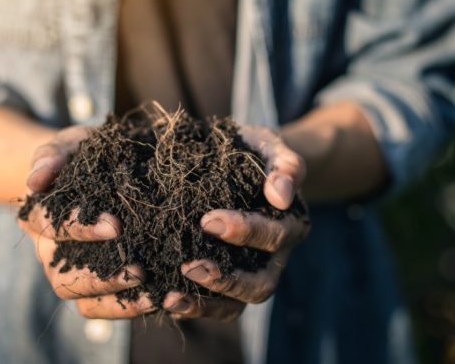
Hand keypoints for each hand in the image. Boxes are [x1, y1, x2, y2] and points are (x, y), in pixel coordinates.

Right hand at [18, 126, 154, 317]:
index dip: (79, 228)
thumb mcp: (71, 144)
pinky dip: (129, 308)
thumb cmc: (85, 155)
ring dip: (116, 296)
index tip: (115, 225)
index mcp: (38, 216)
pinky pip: (102, 308)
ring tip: (151, 290)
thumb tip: (35, 181)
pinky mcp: (95, 288)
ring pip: (81, 298)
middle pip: (61, 275)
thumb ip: (53, 155)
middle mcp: (49, 251)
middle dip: (99, 274)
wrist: (103, 169)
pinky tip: (162, 298)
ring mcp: (71, 273)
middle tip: (137, 267)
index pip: (49, 226)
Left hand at [165, 125, 309, 320]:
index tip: (208, 220)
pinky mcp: (226, 283)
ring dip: (205, 304)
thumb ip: (284, 165)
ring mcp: (250, 274)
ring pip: (237, 305)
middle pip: (260, 284)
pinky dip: (192, 307)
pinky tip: (165, 300)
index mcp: (290, 225)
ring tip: (171, 297)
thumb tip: (282, 195)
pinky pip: (214, 307)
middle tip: (189, 266)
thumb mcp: (270, 147)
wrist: (239, 160)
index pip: (274, 236)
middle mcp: (273, 258)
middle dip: (226, 279)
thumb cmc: (254, 152)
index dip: (244, 232)